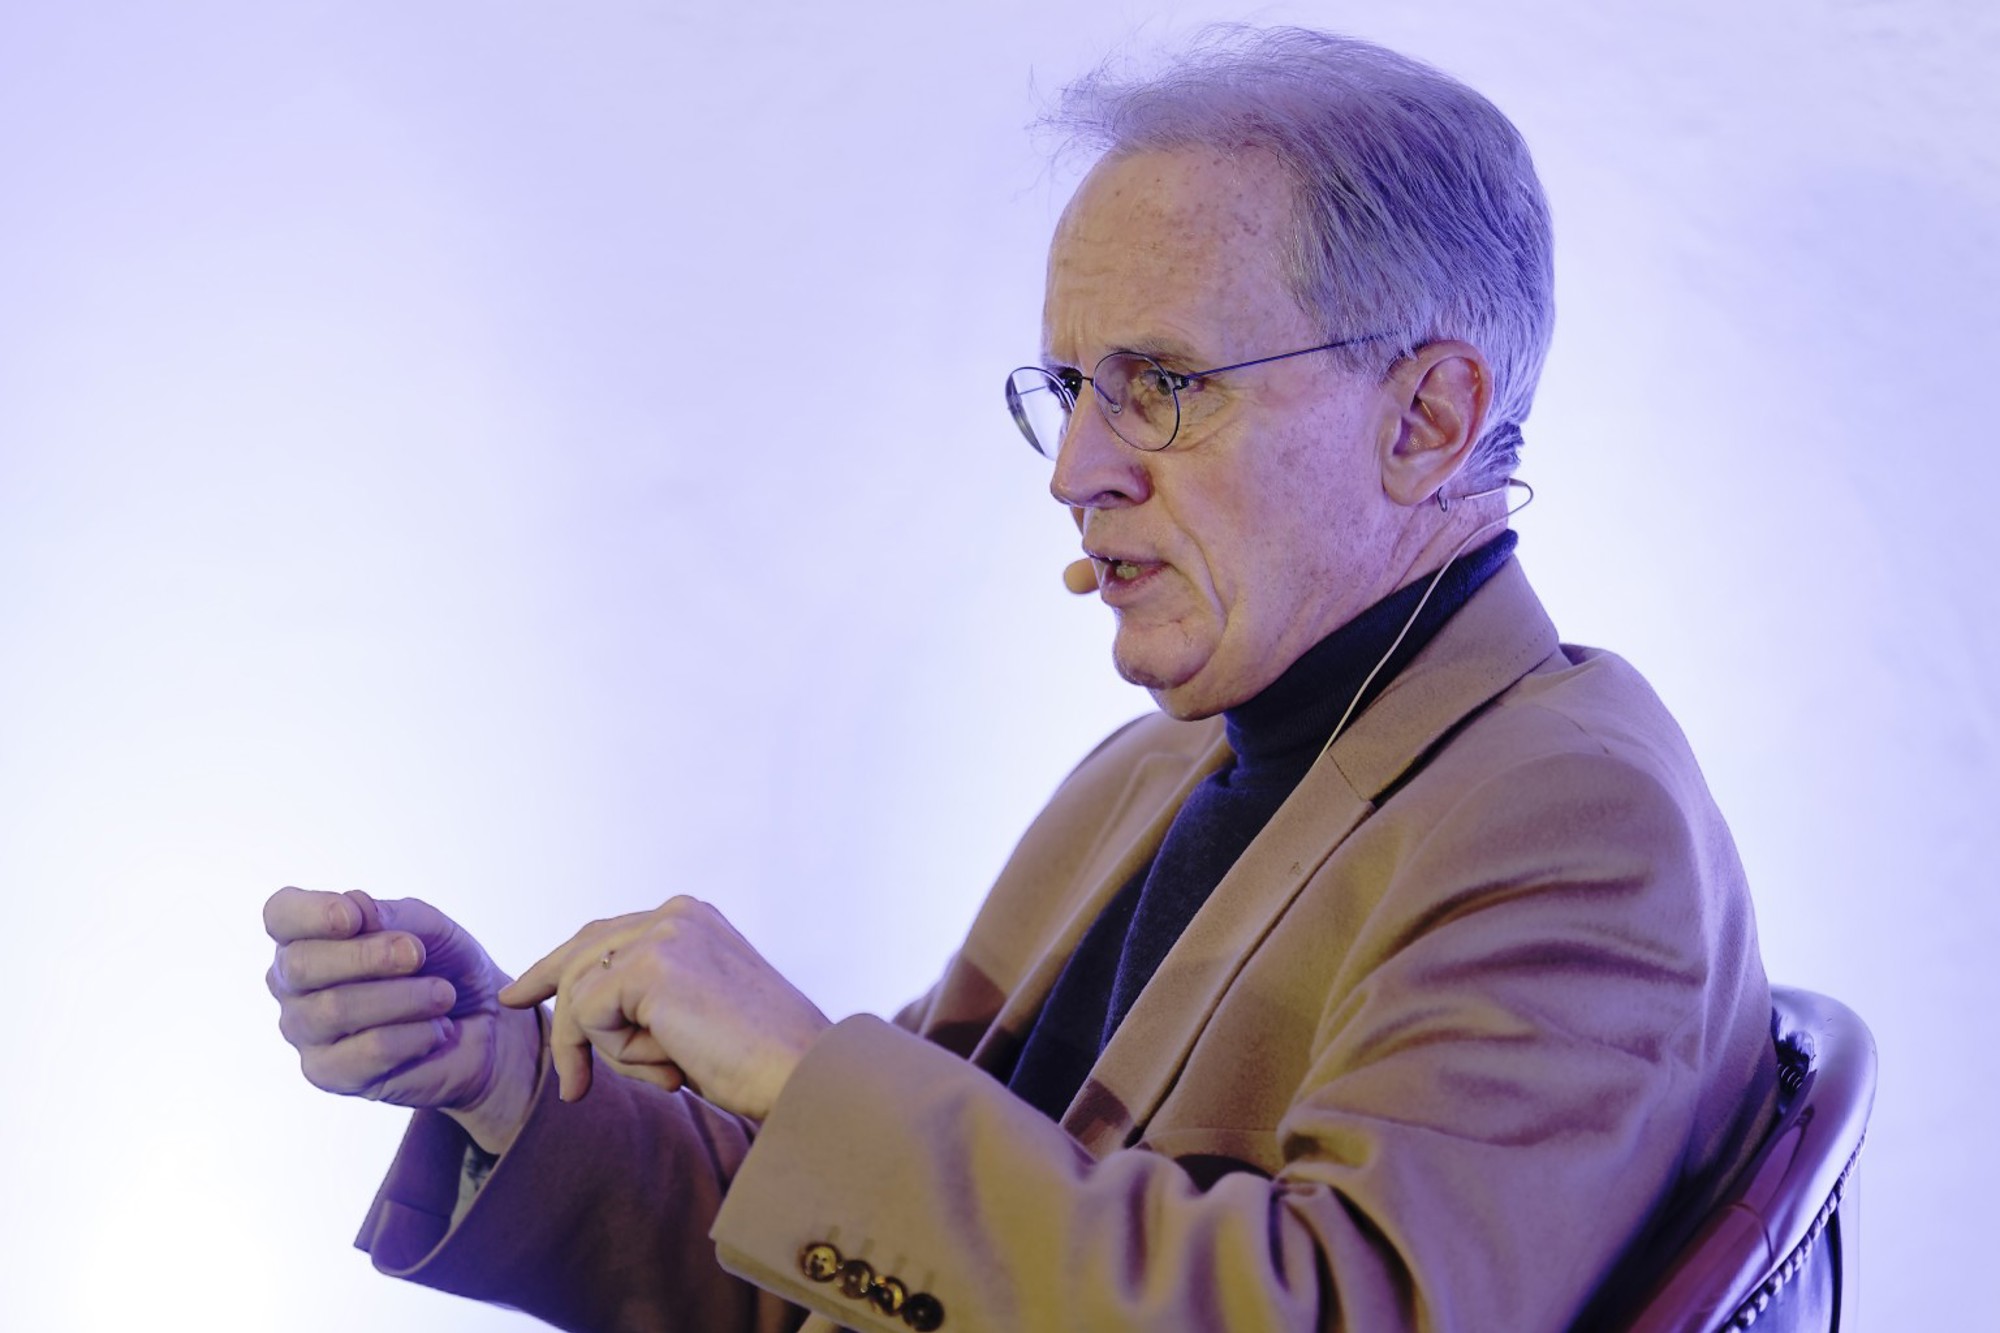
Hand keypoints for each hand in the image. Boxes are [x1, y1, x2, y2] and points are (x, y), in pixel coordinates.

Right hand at [264, 886, 540, 1153]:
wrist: (481, 1024)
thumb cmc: (442, 966)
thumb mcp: (427, 926)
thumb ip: (388, 914)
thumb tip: (355, 908)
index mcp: (307, 937)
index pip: (281, 914)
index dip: (312, 912)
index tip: (355, 916)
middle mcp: (293, 985)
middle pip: (300, 964)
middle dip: (368, 955)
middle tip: (416, 954)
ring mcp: (304, 1032)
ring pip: (335, 1009)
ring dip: (404, 997)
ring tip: (443, 995)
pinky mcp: (328, 1074)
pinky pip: (369, 1050)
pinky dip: (415, 1034)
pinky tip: (437, 1030)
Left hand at [500, 895, 829, 1121]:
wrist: (801, 1075)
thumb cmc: (757, 1061)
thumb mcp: (694, 1014)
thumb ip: (647, 997)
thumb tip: (587, 1011)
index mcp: (692, 918)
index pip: (605, 934)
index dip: (560, 966)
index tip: (525, 993)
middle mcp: (676, 914)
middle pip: (580, 950)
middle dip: (549, 994)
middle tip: (539, 1041)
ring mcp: (663, 934)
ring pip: (582, 992)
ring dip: (610, 1049)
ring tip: (665, 1073)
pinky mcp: (650, 966)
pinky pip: (590, 1017)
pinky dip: (618, 1055)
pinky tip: (670, 1068)